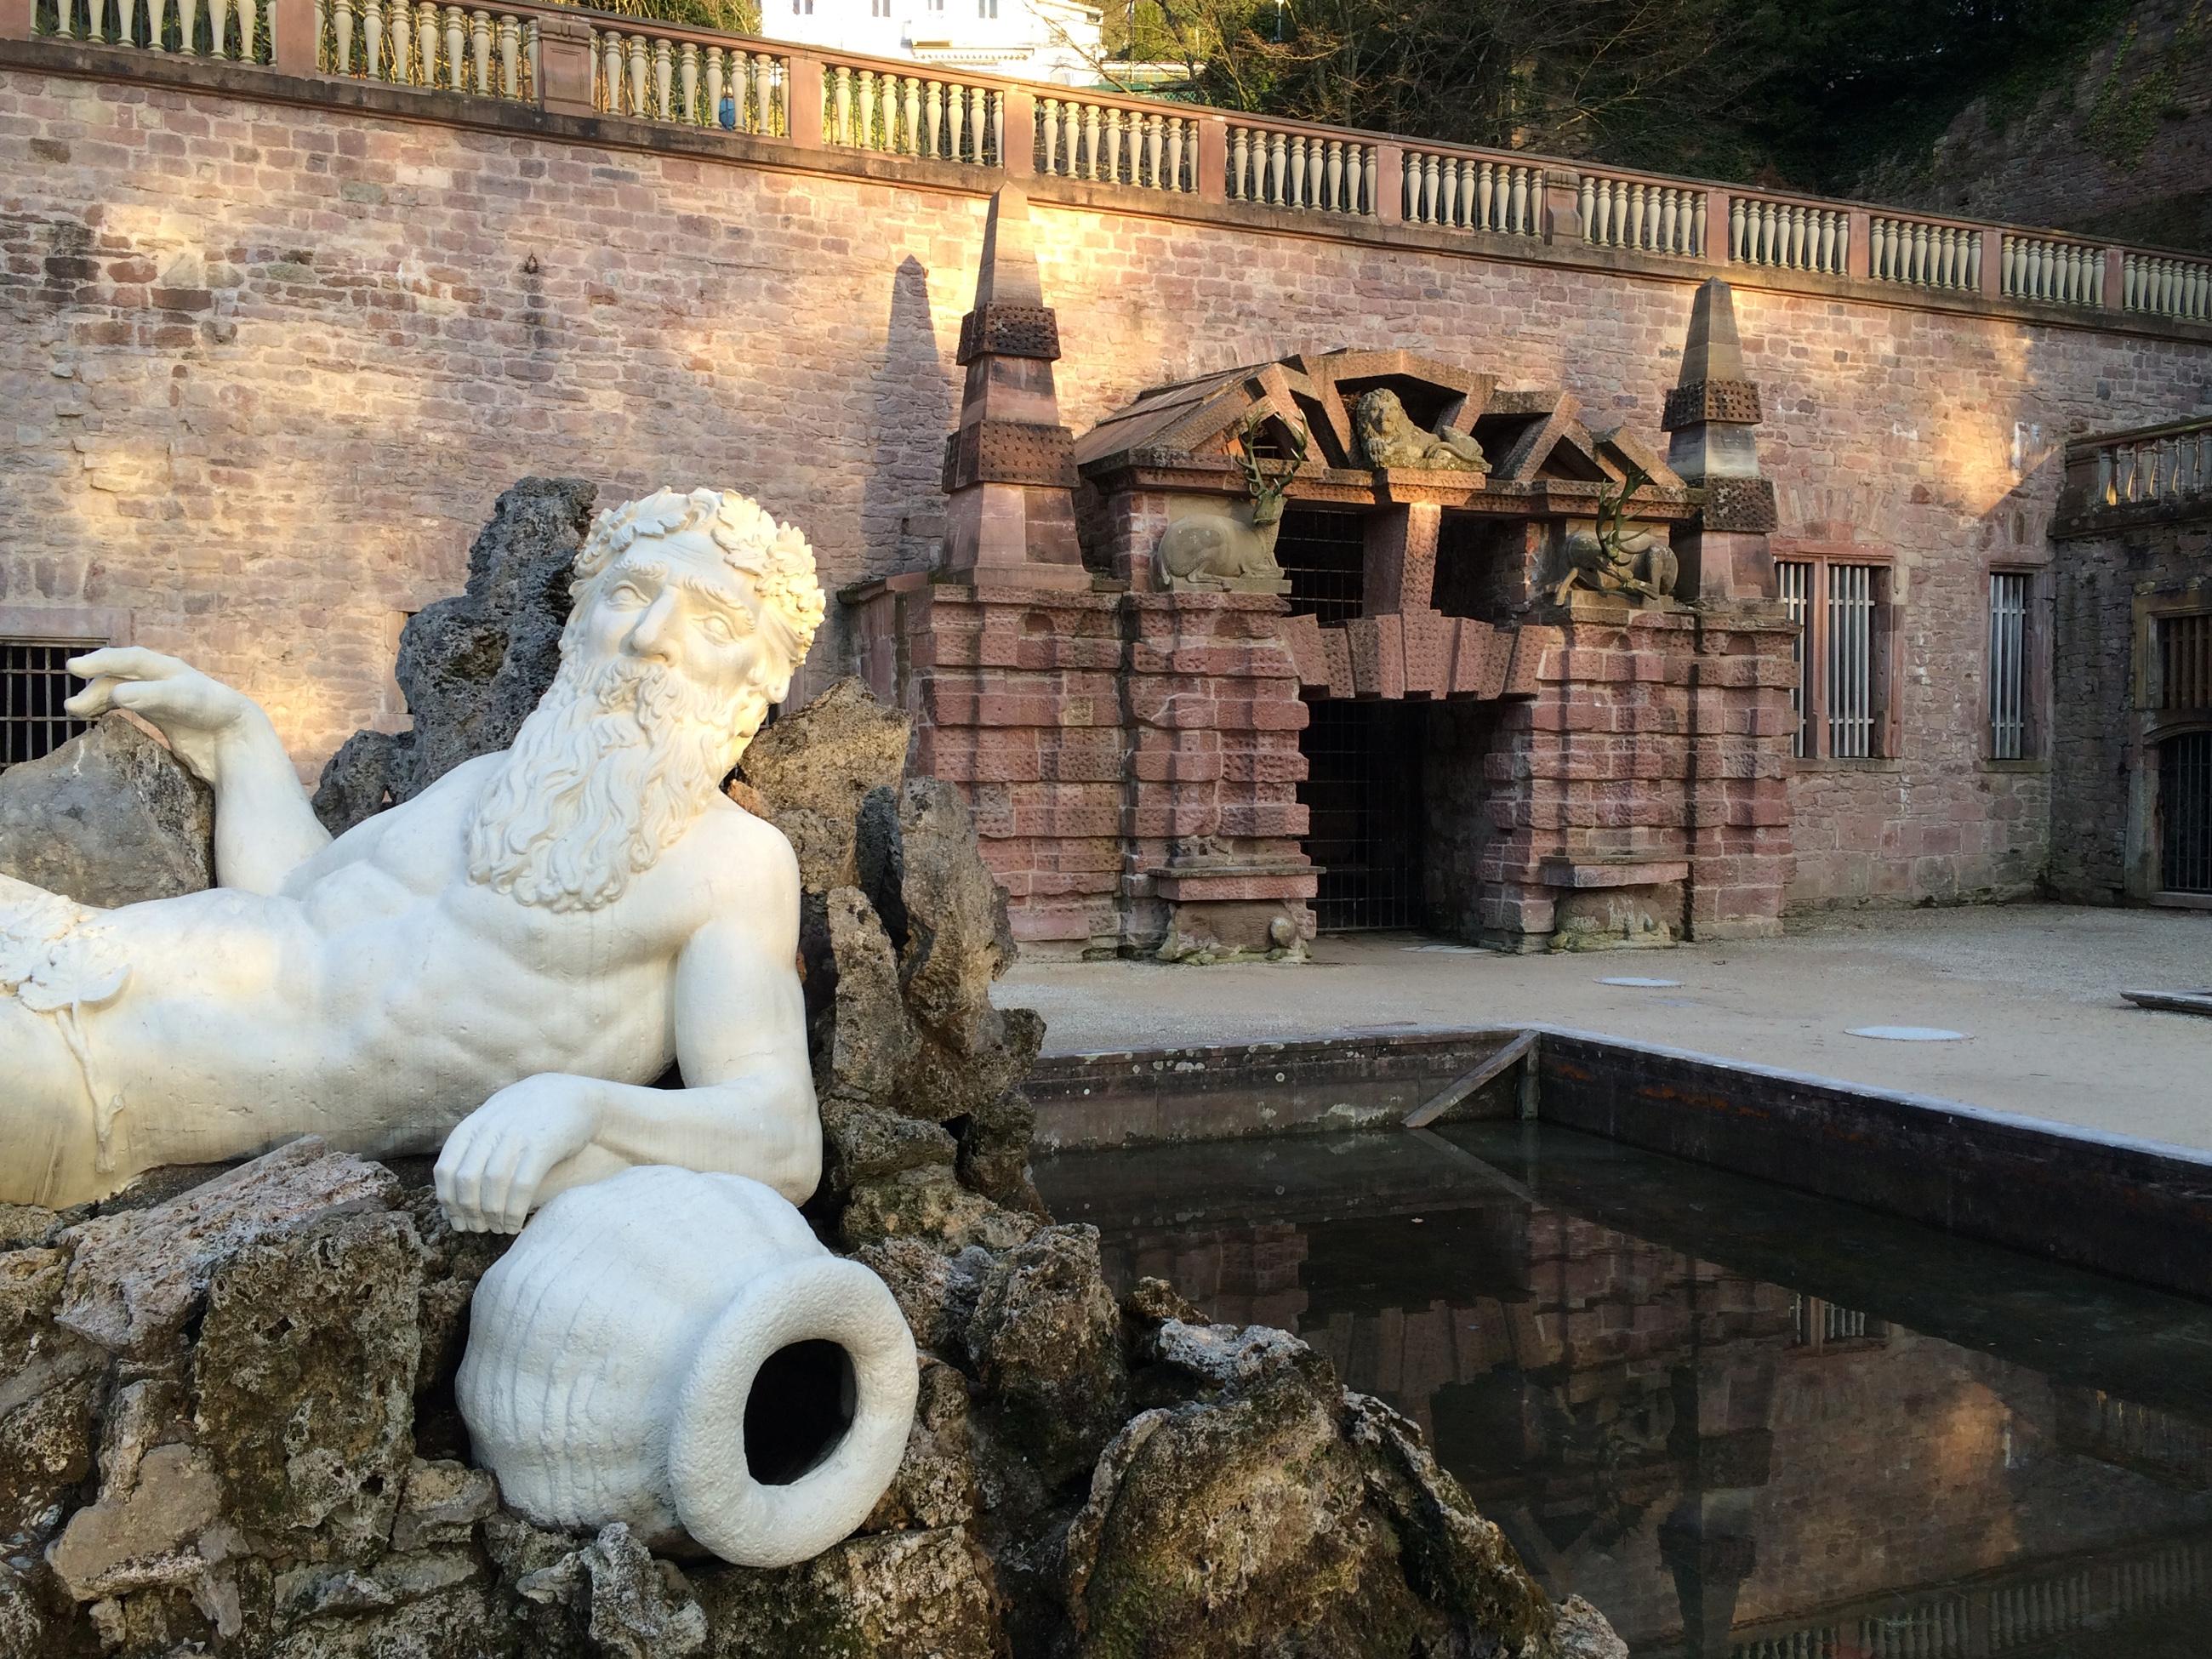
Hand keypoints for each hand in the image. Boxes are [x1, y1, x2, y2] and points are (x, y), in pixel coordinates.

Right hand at [65, 648, 256, 781]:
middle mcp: (162, 679)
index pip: (128, 659)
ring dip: (98, 699)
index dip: (100, 662)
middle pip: (120, 676)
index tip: (73, 668)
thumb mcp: (182, 700)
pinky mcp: (164, 717)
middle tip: (72, 707)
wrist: (239, 738)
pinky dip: (111, 709)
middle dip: (95, 688)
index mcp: (167, 668)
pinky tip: (98, 717)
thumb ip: (151, 696)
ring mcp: (161, 698)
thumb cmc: (214, 712)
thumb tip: (115, 693)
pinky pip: (130, 706)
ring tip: (76, 712)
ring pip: (121, 691)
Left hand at [435, 1076, 600, 1233]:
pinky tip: (516, 1224)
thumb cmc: (530, 1117)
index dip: (449, 1202)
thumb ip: (471, 1152)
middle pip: (467, 1181)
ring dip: (493, 1216)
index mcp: (473, 1126)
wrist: (575, 1095)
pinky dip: (515, 1211)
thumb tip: (448, 1198)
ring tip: (500, 1229)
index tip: (458, 1221)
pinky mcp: (543, 1144)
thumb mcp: (494, 1123)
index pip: (446, 1170)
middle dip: (470, 1213)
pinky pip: (522, 1185)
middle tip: (480, 1229)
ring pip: (493, 1185)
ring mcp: (517, 1135)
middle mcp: (491, 1129)